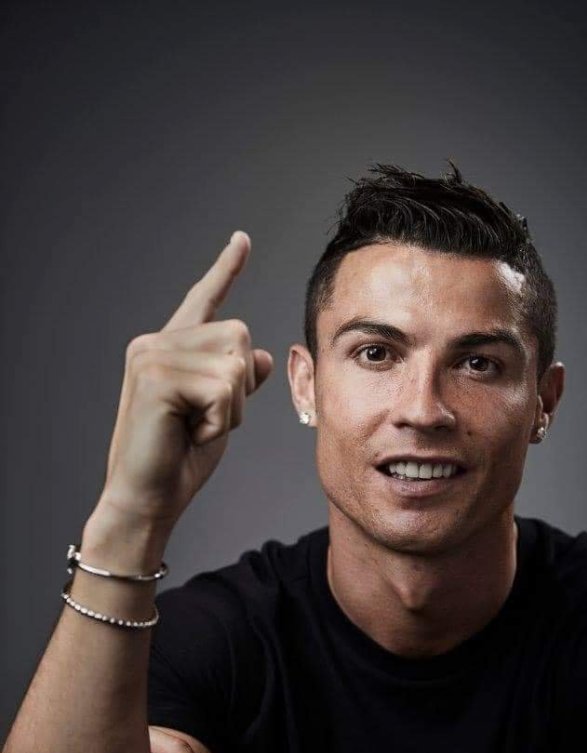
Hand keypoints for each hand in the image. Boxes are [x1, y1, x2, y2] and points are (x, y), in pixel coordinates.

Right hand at [99, 231, 273, 529]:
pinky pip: (223, 389)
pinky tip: (188, 434)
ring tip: (193, 428)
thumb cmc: (180, 459)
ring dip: (229, 408)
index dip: (226, 269)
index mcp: (170, 349)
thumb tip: (258, 355)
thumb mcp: (221, 414)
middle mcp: (156, 343)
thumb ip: (237, 380)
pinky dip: (219, 421)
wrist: (148, 498)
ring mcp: (152, 356)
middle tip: (202, 420)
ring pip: (234, 363)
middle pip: (239, 336)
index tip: (242, 240)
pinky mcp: (157, 377)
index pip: (204, 300)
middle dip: (239, 388)